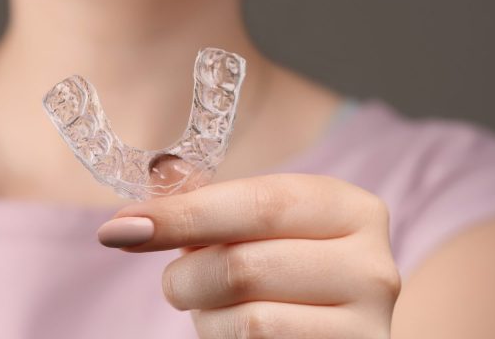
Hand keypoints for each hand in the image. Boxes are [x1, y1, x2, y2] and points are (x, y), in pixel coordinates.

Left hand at [97, 174, 401, 338]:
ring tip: (219, 310)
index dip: (185, 214)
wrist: (335, 332)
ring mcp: (365, 325)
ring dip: (207, 318)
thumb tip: (161, 172)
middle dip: (186, 276)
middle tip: (173, 282)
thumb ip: (215, 202)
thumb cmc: (291, 274)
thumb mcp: (265, 228)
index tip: (121, 226)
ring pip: (246, 320)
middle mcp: (372, 265)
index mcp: (354, 209)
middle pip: (244, 265)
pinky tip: (239, 333)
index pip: (260, 203)